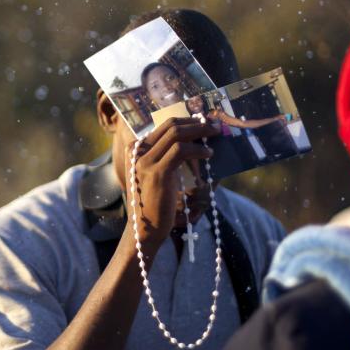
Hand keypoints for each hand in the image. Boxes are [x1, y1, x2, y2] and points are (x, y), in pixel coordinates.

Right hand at [127, 117, 215, 249]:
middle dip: (196, 123)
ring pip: (176, 134)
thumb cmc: (154, 202)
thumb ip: (167, 157)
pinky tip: (208, 154)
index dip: (187, 121)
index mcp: (135, 148)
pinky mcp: (157, 172)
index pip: (164, 125)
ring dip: (199, 132)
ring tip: (214, 136)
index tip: (204, 122)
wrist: (143, 228)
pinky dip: (198, 149)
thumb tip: (195, 140)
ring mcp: (145, 160)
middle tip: (213, 125)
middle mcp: (137, 150)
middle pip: (171, 125)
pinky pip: (181, 151)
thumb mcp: (157, 174)